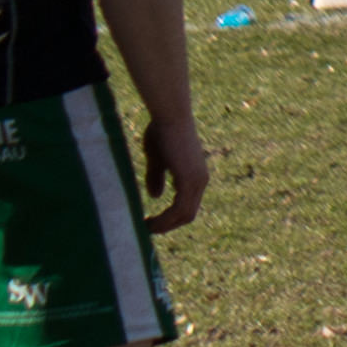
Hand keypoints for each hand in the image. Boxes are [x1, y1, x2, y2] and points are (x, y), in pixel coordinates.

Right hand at [137, 110, 212, 234]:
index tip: (151, 222)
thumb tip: (156, 196)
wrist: (170, 116)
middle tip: (147, 231)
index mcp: (195, 175)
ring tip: (146, 230)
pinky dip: (166, 219)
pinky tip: (150, 222)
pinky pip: (180, 209)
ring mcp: (198, 181)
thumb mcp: (157, 159)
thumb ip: (156, 177)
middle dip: (168, 226)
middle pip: (188, 215)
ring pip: (184, 215)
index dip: (170, 218)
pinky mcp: (190, 180)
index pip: (187, 205)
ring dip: (165, 226)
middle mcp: (201, 181)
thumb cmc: (162, 131)